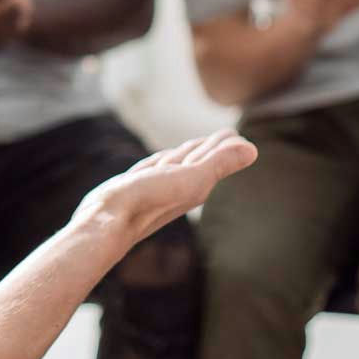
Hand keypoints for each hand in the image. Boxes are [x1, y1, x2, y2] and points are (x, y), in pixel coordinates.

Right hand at [74, 129, 258, 249]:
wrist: (107, 222)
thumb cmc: (149, 200)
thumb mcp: (191, 179)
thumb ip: (219, 163)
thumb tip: (252, 149)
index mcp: (195, 184)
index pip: (214, 158)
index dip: (226, 146)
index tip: (236, 137)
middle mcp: (176, 186)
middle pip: (197, 161)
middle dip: (211, 148)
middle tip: (227, 136)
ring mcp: (154, 187)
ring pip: (175, 164)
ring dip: (188, 153)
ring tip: (196, 146)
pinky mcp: (134, 186)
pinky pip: (154, 169)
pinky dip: (163, 161)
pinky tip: (162, 164)